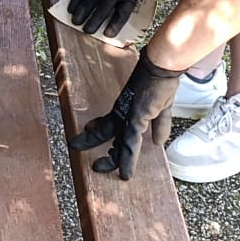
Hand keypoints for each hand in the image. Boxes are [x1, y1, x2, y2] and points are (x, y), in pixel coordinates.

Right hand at [68, 0, 144, 36]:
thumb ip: (140, 0)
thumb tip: (136, 12)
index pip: (121, 14)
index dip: (114, 25)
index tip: (108, 34)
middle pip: (102, 10)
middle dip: (94, 22)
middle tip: (87, 31)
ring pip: (89, 1)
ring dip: (82, 13)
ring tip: (75, 22)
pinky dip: (76, 0)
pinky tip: (71, 8)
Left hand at [72, 47, 180, 180]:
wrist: (162, 67)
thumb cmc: (161, 82)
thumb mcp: (163, 108)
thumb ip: (160, 125)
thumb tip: (158, 143)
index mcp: (127, 109)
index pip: (109, 123)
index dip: (97, 129)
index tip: (87, 130)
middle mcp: (124, 113)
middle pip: (105, 132)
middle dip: (91, 140)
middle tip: (76, 146)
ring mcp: (129, 116)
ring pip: (115, 141)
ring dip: (109, 157)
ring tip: (98, 168)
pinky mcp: (137, 119)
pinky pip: (131, 144)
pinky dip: (128, 160)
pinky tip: (126, 173)